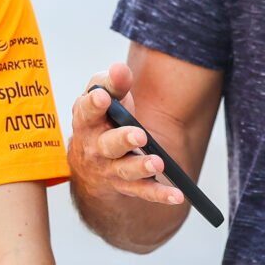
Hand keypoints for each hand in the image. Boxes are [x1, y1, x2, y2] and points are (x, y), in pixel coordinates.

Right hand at [66, 62, 185, 205]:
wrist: (91, 163)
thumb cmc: (102, 120)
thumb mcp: (104, 96)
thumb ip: (113, 82)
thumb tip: (120, 69)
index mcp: (87, 121)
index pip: (87, 111)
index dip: (94, 104)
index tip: (104, 97)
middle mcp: (95, 148)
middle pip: (108, 145)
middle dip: (122, 140)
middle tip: (139, 135)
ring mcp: (110, 169)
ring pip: (125, 170)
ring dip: (141, 167)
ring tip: (157, 163)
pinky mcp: (126, 186)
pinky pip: (144, 191)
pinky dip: (160, 195)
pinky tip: (177, 195)